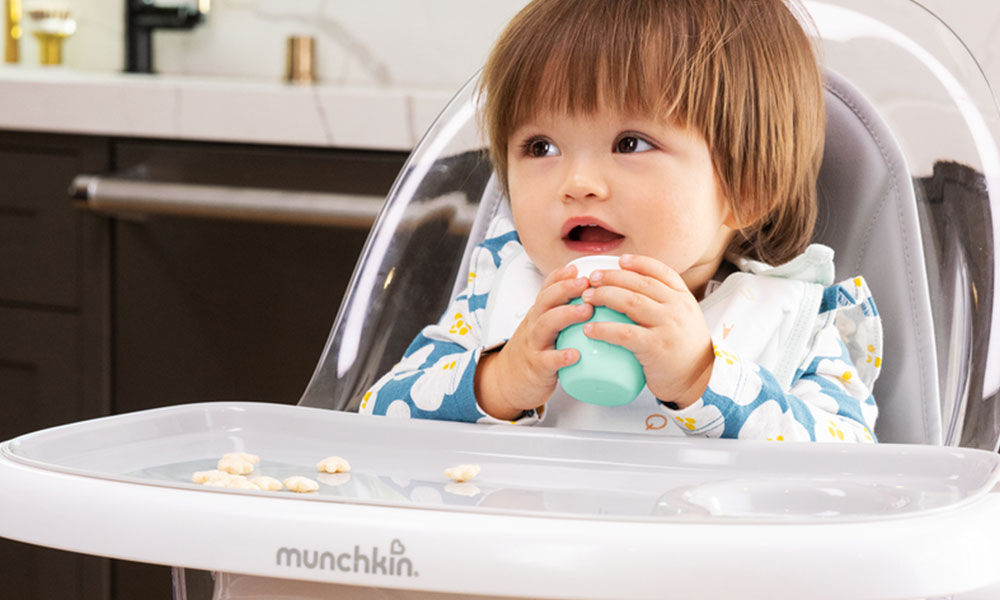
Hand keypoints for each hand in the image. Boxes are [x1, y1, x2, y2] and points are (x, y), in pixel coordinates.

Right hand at [475, 264, 593, 419]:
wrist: (506, 382)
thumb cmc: (535, 352)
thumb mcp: (544, 327)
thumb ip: (562, 313)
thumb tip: (597, 298)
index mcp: (539, 314)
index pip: (546, 289)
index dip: (559, 277)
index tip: (577, 268)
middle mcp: (534, 325)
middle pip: (546, 301)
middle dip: (566, 289)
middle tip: (586, 283)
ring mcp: (534, 345)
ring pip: (546, 325)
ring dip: (567, 315)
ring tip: (587, 311)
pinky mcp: (537, 367)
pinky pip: (547, 360)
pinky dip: (561, 356)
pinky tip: (575, 354)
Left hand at [580, 254, 713, 407]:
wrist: (699, 381)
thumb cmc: (685, 351)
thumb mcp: (684, 320)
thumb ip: (666, 305)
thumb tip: (634, 291)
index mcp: (683, 298)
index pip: (661, 272)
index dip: (639, 263)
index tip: (620, 260)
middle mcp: (677, 307)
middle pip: (640, 283)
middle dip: (612, 277)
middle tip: (592, 279)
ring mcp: (667, 326)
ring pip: (630, 302)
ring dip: (604, 296)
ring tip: (586, 297)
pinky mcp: (656, 347)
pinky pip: (624, 333)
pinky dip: (604, 329)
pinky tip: (589, 328)